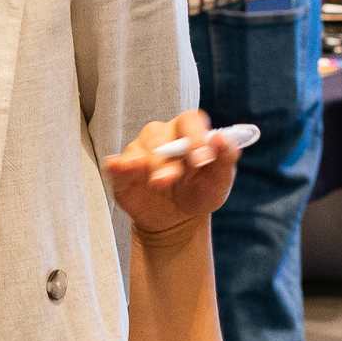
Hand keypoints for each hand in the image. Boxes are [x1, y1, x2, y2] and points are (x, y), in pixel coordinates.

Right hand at [101, 112, 238, 236]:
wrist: (177, 219)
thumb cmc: (199, 193)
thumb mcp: (219, 181)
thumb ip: (225, 159)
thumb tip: (221, 139)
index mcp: (188, 131)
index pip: (189, 121)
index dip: (195, 137)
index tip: (203, 159)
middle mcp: (162, 136)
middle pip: (159, 136)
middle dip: (168, 158)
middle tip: (175, 178)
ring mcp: (139, 151)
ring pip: (138, 149)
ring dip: (150, 166)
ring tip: (158, 184)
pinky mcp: (123, 171)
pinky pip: (116, 164)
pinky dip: (118, 166)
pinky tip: (121, 168)